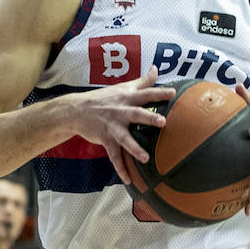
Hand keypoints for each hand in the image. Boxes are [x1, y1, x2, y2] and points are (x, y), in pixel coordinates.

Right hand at [68, 67, 173, 184]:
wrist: (76, 110)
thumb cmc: (104, 98)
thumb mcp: (123, 87)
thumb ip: (142, 81)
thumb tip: (156, 68)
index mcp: (127, 98)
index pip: (145, 94)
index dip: (159, 93)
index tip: (173, 93)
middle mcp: (120, 111)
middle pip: (136, 114)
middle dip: (149, 118)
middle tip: (162, 122)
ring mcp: (112, 127)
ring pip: (124, 138)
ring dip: (134, 148)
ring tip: (145, 158)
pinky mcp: (105, 140)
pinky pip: (114, 156)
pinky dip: (120, 169)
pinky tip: (128, 180)